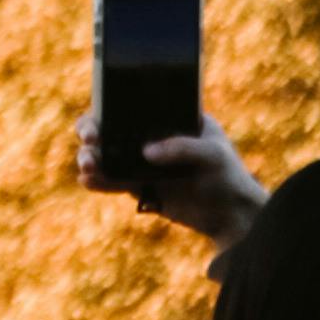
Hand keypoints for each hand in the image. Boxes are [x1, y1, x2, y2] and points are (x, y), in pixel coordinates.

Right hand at [68, 106, 263, 244]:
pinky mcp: (139, 187)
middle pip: (109, 127)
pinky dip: (98, 181)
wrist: (232, 216)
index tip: (98, 115)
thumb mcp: (213, 153)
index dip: (107, 105)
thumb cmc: (229, 175)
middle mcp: (148, 136)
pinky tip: (87, 181)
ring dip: (90, 157)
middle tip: (90, 139)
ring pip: (105, 155)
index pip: (131, 104)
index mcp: (165, 117)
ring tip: (88, 167)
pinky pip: (112, 181)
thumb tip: (146, 152)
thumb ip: (182, 148)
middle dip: (91, 130)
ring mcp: (141, 162)